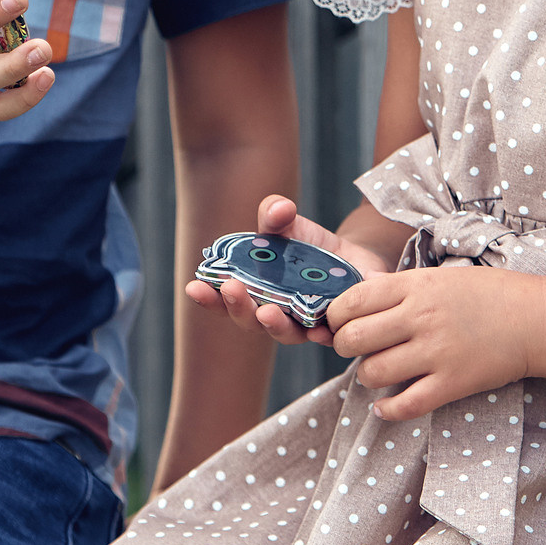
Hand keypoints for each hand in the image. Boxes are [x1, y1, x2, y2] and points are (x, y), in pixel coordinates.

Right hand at [185, 194, 392, 348]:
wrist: (351, 257)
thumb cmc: (306, 244)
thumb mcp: (288, 223)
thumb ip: (276, 215)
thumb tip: (280, 208)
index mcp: (252, 292)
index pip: (224, 301)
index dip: (208, 298)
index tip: (194, 287)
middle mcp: (273, 314)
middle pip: (250, 322)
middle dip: (238, 308)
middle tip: (232, 290)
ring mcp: (302, 324)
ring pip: (285, 333)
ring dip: (273, 325)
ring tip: (266, 313)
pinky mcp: (333, 326)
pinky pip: (326, 336)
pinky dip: (321, 333)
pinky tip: (318, 328)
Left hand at [327, 264, 537, 419]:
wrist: (534, 320)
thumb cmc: (487, 294)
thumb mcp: (439, 277)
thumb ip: (398, 284)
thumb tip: (361, 286)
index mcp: (415, 287)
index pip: (353, 300)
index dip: (336, 316)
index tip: (339, 323)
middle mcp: (420, 318)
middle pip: (355, 339)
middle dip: (345, 347)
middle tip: (356, 349)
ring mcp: (436, 352)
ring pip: (374, 373)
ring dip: (368, 377)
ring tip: (378, 372)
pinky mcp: (452, 383)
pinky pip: (406, 405)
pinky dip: (388, 411)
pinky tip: (385, 407)